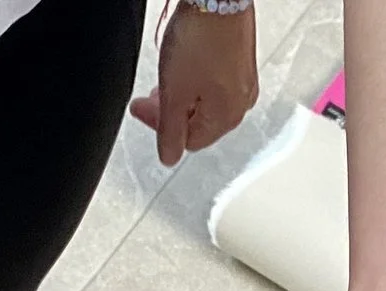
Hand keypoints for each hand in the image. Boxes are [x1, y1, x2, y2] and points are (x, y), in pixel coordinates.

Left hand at [129, 3, 258, 165]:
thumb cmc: (201, 38)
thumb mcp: (175, 92)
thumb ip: (169, 131)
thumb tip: (168, 158)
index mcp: (227, 118)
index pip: (188, 141)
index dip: (160, 129)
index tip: (141, 107)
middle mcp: (241, 104)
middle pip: (198, 122)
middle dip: (170, 112)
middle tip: (148, 95)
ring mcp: (244, 81)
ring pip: (206, 102)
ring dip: (183, 95)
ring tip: (168, 74)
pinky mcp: (241, 60)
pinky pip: (215, 82)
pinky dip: (196, 79)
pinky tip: (186, 62)